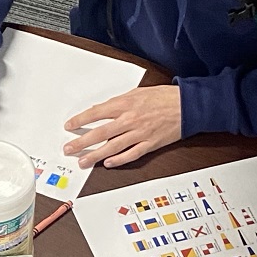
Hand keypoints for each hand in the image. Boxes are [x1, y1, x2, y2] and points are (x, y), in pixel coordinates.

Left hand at [64, 84, 181, 167]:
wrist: (188, 105)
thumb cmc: (164, 97)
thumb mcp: (137, 93)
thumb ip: (118, 102)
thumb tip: (101, 110)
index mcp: (125, 104)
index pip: (97, 113)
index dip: (81, 120)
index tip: (70, 126)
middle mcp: (130, 119)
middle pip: (100, 133)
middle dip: (82, 142)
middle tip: (69, 149)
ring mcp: (139, 133)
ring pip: (113, 146)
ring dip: (95, 155)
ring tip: (83, 161)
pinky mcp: (150, 144)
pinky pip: (131, 154)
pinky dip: (119, 160)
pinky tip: (108, 163)